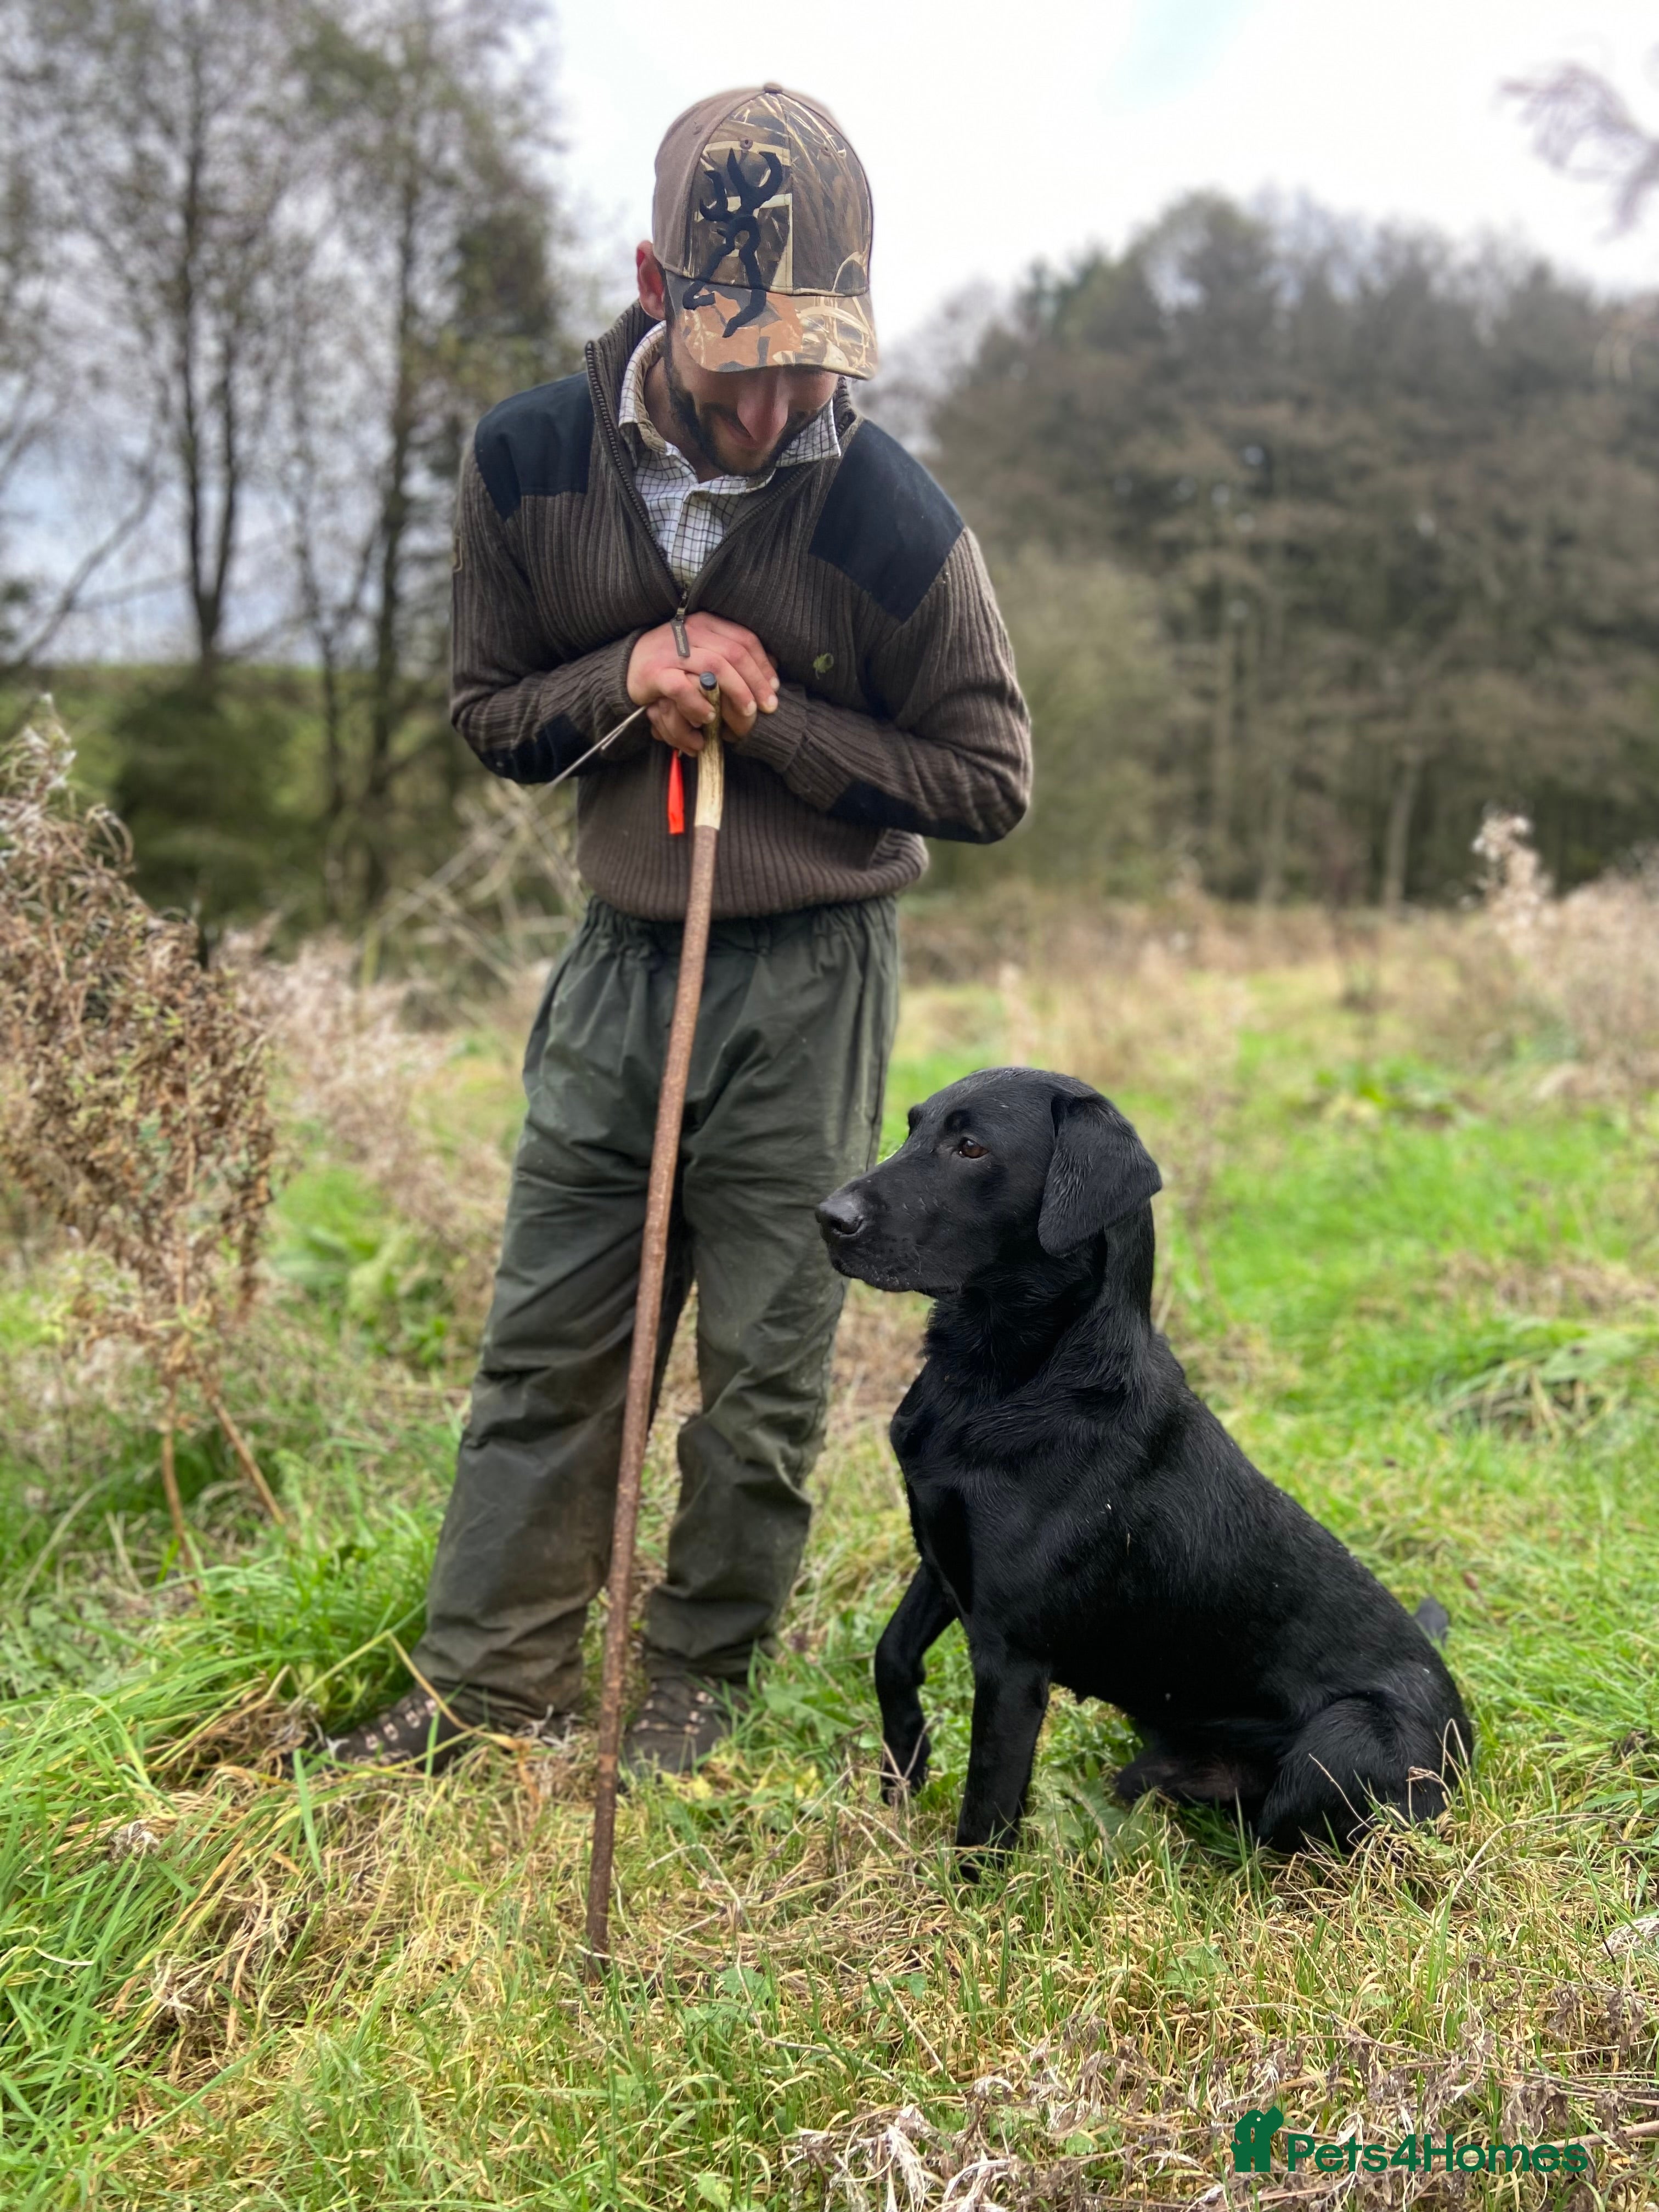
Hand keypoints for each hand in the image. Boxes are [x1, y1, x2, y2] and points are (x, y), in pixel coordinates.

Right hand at [626, 612, 778, 753]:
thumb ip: (731, 652)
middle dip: (756, 682)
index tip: (775, 688)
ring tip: (747, 713)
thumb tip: (772, 664)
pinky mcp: (655, 673)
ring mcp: (672, 651)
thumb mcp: (704, 648)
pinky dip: (699, 704)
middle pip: (734, 653)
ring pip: (714, 667)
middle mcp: (690, 631)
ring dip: (735, 692)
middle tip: (767, 706)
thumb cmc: (674, 660)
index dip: (763, 665)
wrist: (628, 664)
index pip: (744, 639)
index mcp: (706, 623)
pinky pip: (682, 688)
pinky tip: (709, 717)